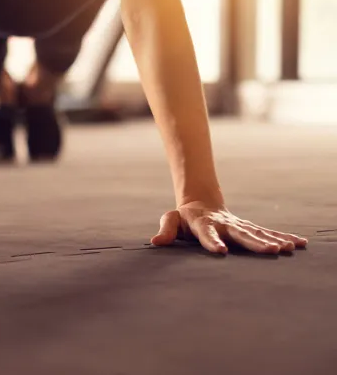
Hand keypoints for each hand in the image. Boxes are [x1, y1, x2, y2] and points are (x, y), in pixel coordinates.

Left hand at [151, 201, 307, 254]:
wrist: (201, 203)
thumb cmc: (184, 217)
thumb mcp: (171, 221)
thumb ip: (166, 230)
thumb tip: (155, 242)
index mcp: (204, 224)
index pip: (207, 234)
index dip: (213, 242)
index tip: (221, 251)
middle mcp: (224, 224)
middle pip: (240, 234)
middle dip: (255, 243)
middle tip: (271, 250)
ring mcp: (238, 225)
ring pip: (257, 233)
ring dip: (273, 240)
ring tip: (288, 248)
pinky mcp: (247, 227)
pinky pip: (266, 232)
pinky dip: (282, 237)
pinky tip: (299, 243)